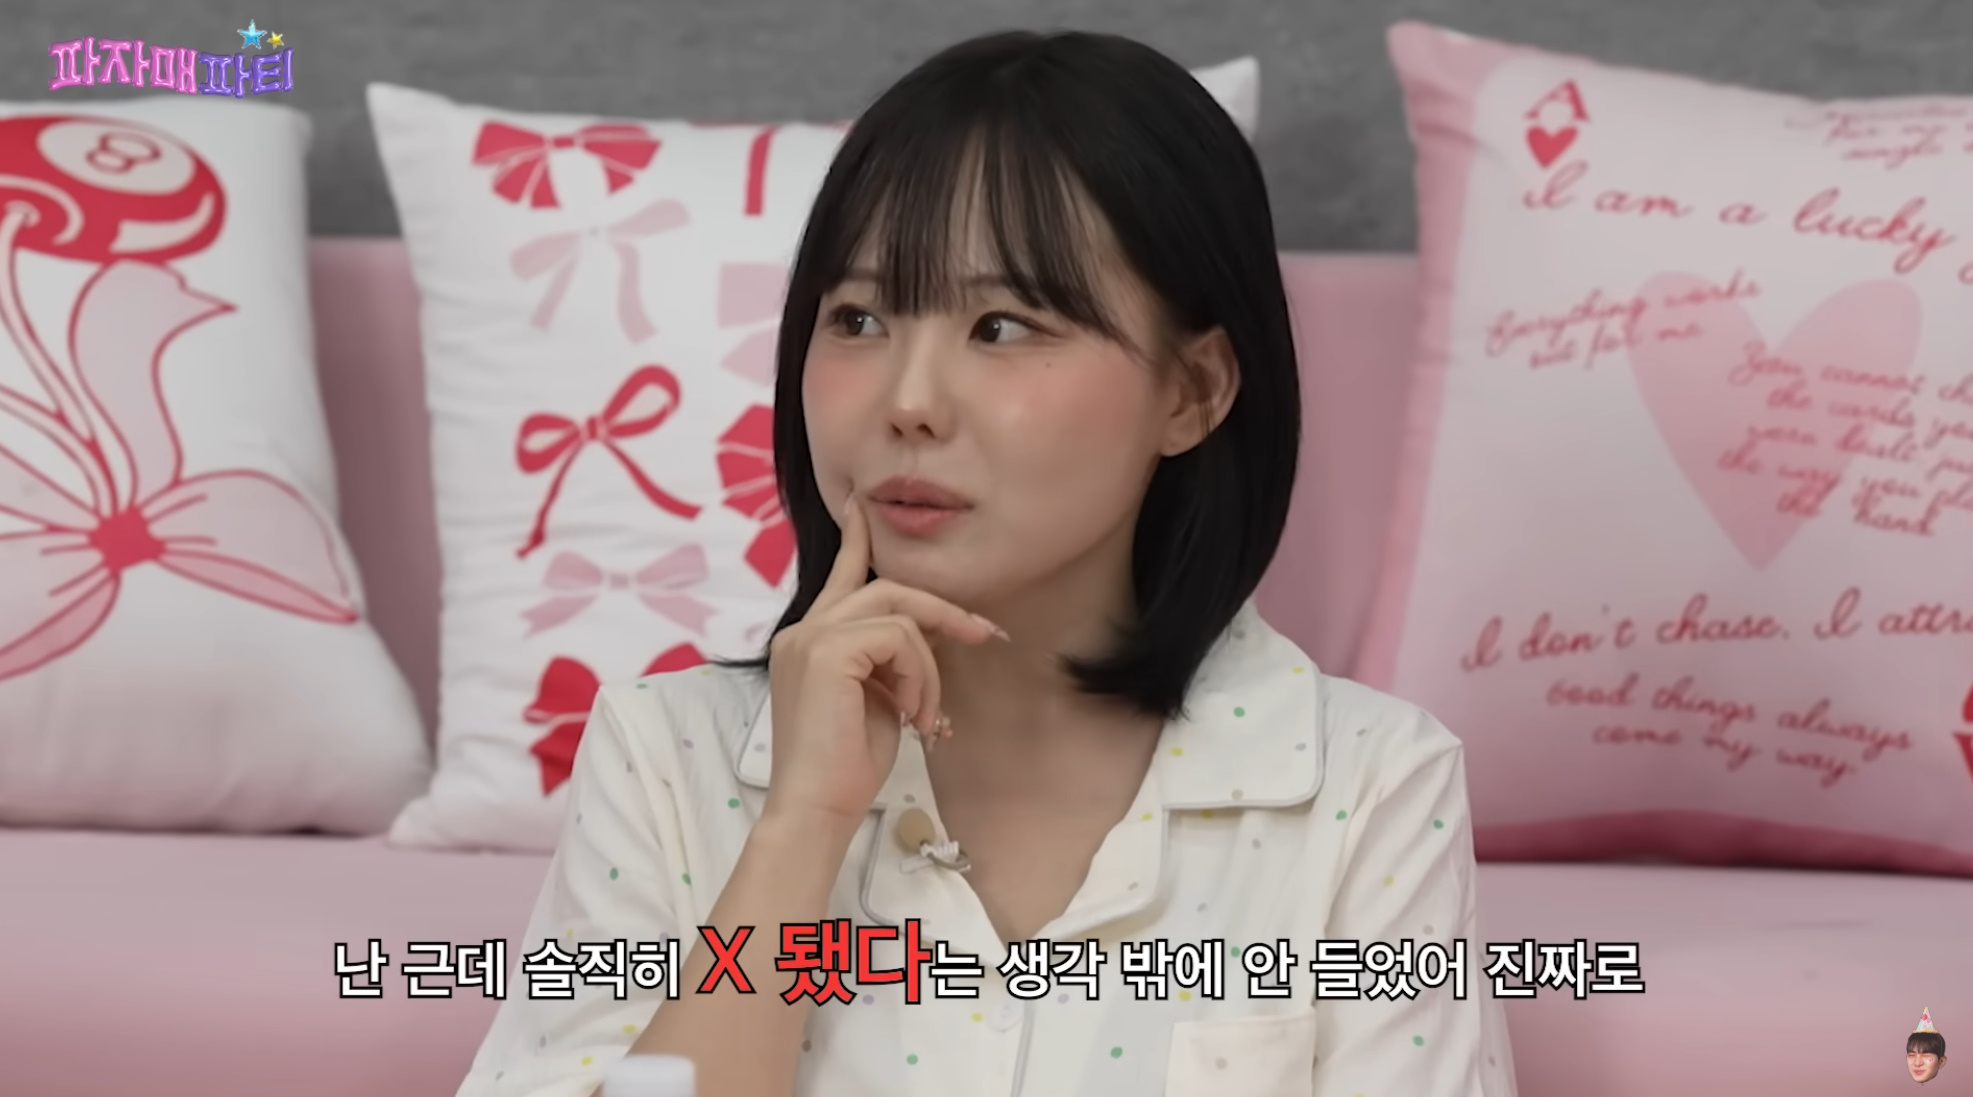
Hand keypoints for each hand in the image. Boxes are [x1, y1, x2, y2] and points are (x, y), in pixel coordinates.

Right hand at [761, 493, 1002, 840]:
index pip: (839, 577)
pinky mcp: (827, 651)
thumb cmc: (845, 768)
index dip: (856, 540)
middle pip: (885, 588)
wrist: (816, 810)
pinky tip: (912, 716)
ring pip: (900, 615)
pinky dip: (919, 677)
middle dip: (941, 610)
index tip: (862, 507)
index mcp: (807, 641)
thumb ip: (889, 661)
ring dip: (930, 667)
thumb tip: (929, 638)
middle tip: (983, 634)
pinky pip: (900, 638)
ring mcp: (810, 638)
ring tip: (927, 716)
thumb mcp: (877, 701)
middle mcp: (802, 631)